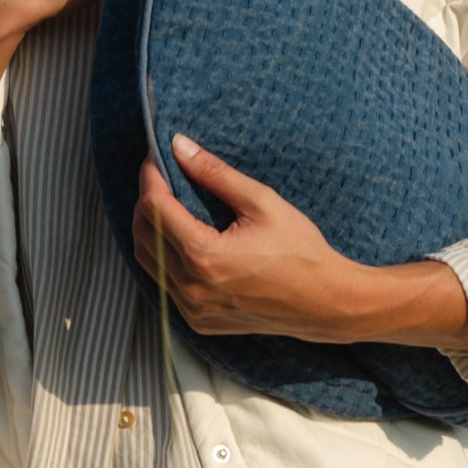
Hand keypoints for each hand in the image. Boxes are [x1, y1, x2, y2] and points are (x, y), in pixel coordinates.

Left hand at [134, 136, 467, 347]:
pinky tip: (179, 240)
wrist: (325, 302)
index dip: (151, 178)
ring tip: (167, 205)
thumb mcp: (262, 202)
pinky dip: (163, 259)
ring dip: (150, 231)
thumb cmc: (301, 253)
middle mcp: (192, 288)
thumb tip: (180, 147)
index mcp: (204, 256)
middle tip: (161, 178)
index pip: (155, 209)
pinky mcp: (199, 320)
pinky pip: (165, 285)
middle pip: (143, 235)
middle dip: (146, 202)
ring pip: (148, 262)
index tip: (155, 159)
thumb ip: (216, 174)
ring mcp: (193, 309)